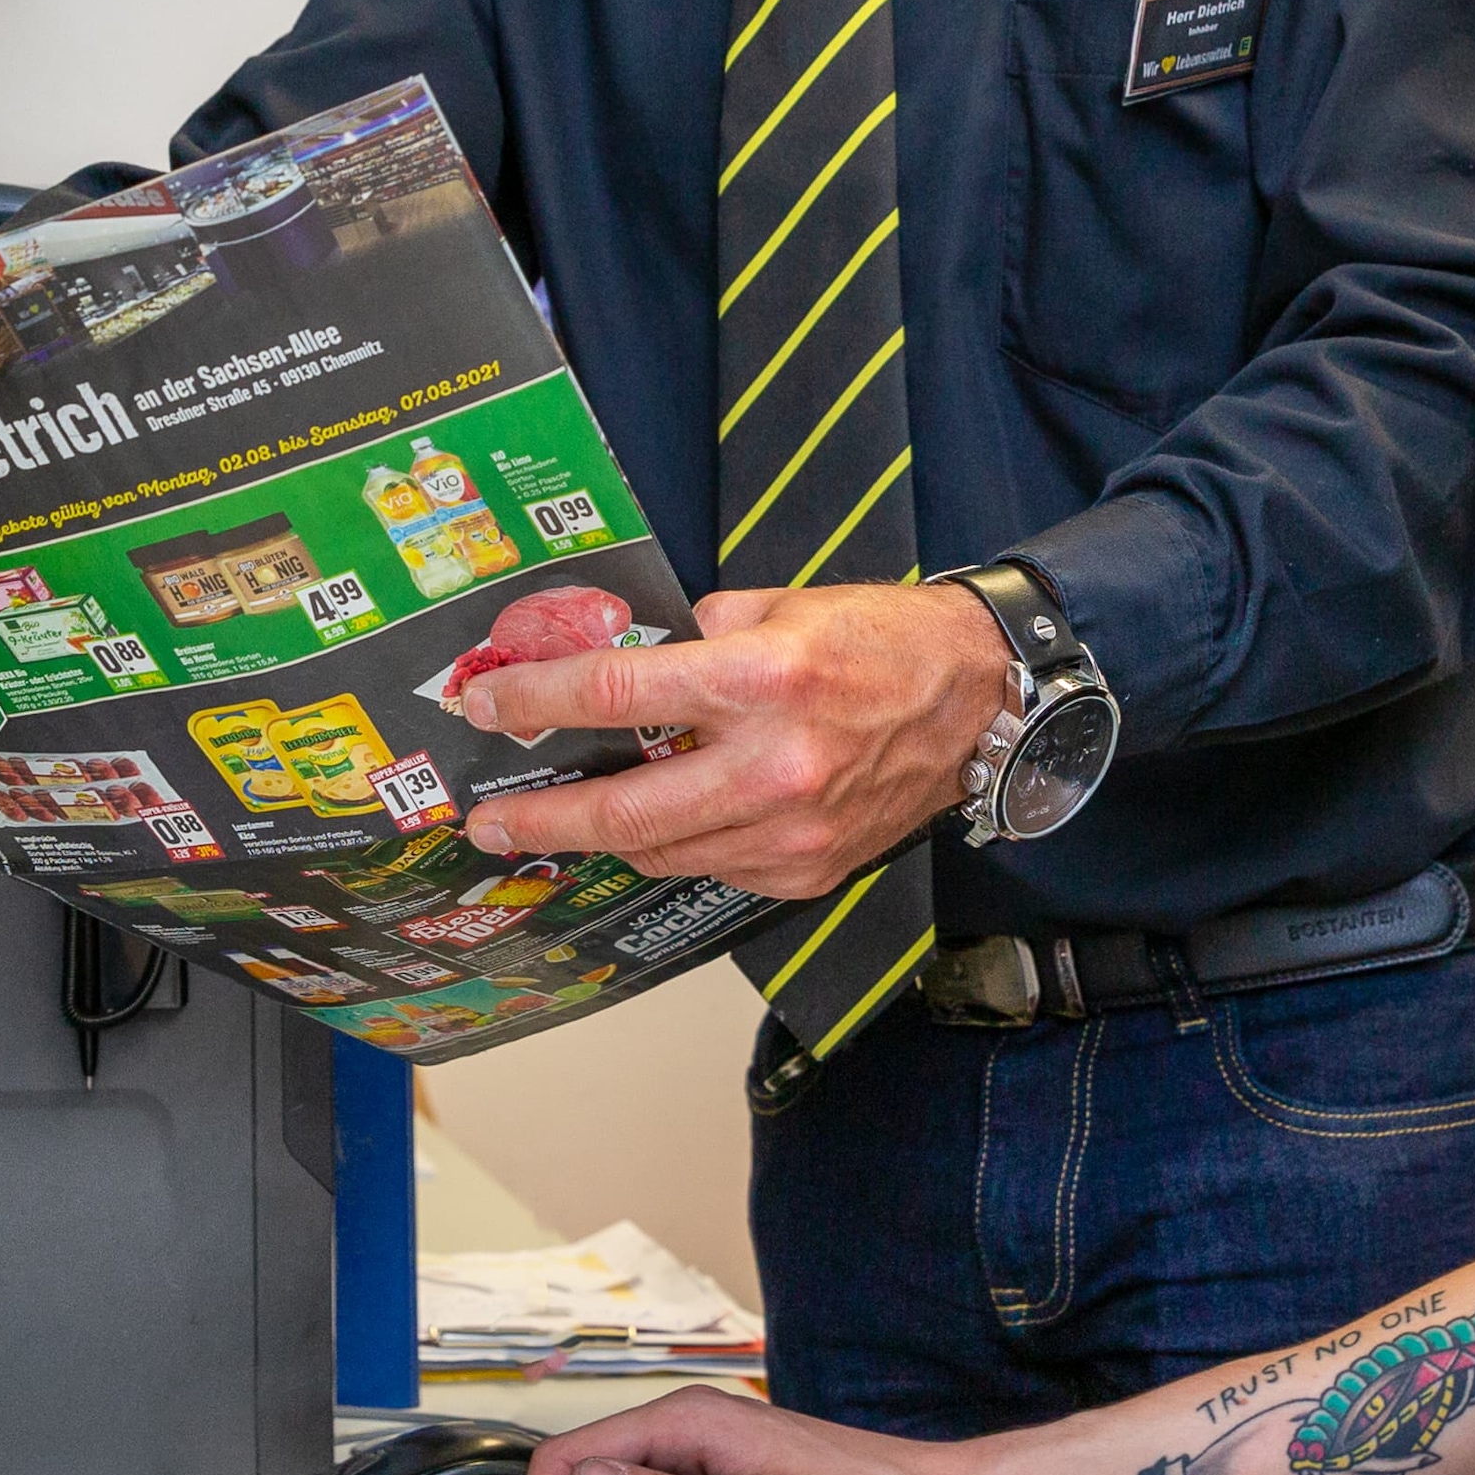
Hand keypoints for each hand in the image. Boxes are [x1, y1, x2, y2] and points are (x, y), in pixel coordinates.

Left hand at [452, 582, 1010, 897]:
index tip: (491, 705)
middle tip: (491, 819)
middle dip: (542, 818)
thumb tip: (630, 657)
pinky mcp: (809, 868)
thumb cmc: (888, 643)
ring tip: (560, 826)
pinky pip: (713, 867)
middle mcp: (774, 764)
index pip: (617, 693)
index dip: (538, 701)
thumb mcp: (784, 605)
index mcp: (762, 678)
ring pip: (662, 851)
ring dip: (601, 840)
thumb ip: (701, 635)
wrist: (983, 703)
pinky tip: (655, 828)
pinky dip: (674, 848)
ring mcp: (793, 828)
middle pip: (624, 810)